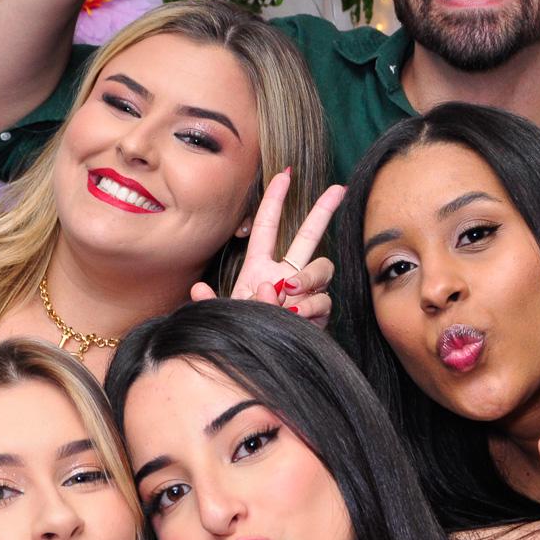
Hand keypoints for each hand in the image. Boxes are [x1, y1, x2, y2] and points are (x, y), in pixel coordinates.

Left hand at [189, 170, 346, 328]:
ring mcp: (304, 293)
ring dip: (307, 278)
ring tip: (288, 297)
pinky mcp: (317, 312)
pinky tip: (295, 317)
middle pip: (309, 236)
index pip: (268, 226)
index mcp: (259, 266)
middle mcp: (285, 275)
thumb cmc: (238, 336)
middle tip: (338, 189)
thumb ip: (209, 302)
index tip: (285, 173)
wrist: (253, 366)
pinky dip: (309, 307)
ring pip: (322, 269)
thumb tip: (202, 288)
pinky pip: (323, 300)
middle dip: (324, 210)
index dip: (275, 199)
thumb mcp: (218, 316)